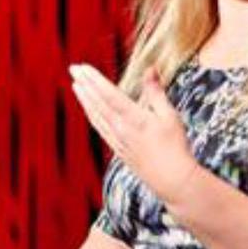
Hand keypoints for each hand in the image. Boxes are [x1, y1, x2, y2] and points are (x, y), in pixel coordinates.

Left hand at [69, 64, 198, 202]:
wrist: (172, 181)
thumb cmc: (175, 147)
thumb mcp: (169, 116)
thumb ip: (156, 92)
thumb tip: (150, 69)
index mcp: (134, 118)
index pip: (108, 94)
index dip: (94, 79)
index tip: (83, 68)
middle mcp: (121, 129)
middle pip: (97, 103)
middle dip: (84, 84)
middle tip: (73, 69)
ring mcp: (117, 140)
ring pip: (95, 116)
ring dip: (85, 99)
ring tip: (76, 86)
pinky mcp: (118, 150)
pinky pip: (100, 129)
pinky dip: (92, 116)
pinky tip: (89, 110)